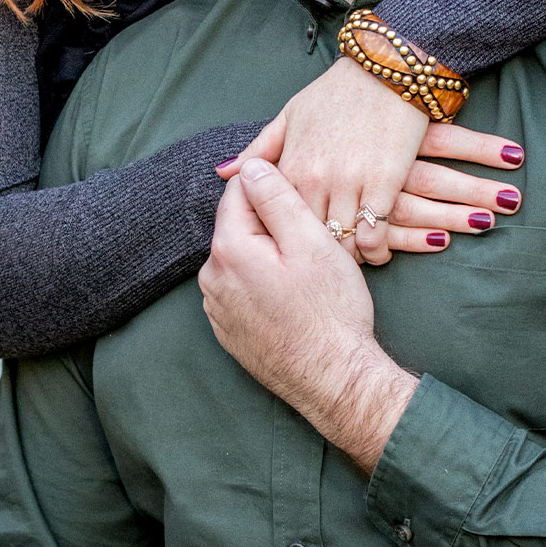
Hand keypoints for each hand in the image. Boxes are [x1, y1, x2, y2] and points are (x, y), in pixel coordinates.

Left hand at [199, 158, 417, 471]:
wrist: (333, 381)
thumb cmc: (329, 312)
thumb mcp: (311, 242)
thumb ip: (277, 198)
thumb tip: (251, 165)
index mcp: (229, 249)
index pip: (240, 191)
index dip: (272, 179)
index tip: (300, 183)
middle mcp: (212, 278)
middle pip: (239, 225)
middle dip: (271, 220)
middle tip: (313, 229)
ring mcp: (217, 308)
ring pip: (241, 257)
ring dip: (267, 252)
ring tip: (307, 265)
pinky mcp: (229, 330)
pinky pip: (243, 289)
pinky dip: (263, 282)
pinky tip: (295, 294)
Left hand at [217, 54, 523, 264]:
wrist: (390, 70)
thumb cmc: (338, 93)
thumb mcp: (290, 115)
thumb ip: (259, 149)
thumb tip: (224, 172)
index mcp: (288, 164)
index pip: (266, 216)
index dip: (273, 237)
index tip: (282, 250)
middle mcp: (313, 178)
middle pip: (301, 236)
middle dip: (305, 257)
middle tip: (312, 270)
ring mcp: (349, 182)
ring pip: (338, 240)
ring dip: (342, 258)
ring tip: (343, 266)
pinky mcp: (384, 185)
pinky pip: (375, 234)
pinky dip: (373, 250)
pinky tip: (374, 253)